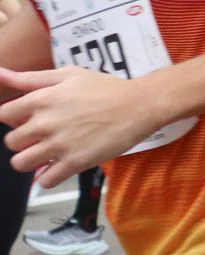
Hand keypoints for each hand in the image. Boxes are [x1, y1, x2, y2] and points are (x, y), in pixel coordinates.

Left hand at [0, 67, 165, 186]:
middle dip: (22, 141)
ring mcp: (60, 144)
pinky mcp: (76, 162)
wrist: (139, 106)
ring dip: (29, 161)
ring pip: (21, 163)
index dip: (12, 119)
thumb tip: (0, 74)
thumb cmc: (106, 89)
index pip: (3, 116)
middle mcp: (46, 123)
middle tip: (39, 139)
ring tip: (44, 156)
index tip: (25, 121)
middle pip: (11, 142)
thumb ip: (30, 78)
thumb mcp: (68, 75)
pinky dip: (48, 178)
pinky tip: (58, 168)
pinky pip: (46, 180)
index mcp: (41, 100)